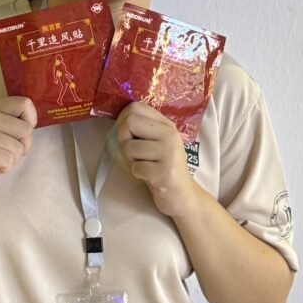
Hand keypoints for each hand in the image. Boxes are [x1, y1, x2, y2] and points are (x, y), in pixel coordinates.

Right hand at [0, 96, 36, 197]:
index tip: (19, 134)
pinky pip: (8, 160)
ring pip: (18, 148)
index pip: (25, 104)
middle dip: (22, 146)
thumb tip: (35, 122)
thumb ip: (15, 121)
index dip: (30, 122)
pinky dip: (4, 168)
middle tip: (4, 150)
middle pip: (26, 129)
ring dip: (11, 159)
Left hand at [116, 102, 197, 216]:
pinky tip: (150, 177)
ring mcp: (168, 153)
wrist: (183, 195)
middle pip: (130, 122)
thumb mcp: (157, 143)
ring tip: (146, 165)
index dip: (123, 119)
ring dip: (132, 159)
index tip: (127, 134)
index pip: (136, 107)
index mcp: (166, 125)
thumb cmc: (163, 167)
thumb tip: (119, 120)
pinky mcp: (164, 173)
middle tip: (134, 152)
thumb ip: (142, 129)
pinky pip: (136, 168)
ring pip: (130, 147)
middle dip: (124, 139)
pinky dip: (138, 174)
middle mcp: (170, 135)